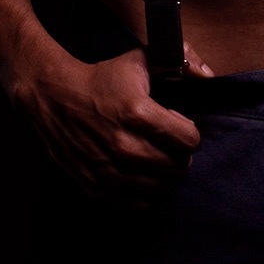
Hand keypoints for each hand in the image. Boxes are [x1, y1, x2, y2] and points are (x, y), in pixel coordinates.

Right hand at [33, 41, 212, 208]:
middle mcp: (124, 145)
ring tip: (154, 157)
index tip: (177, 125)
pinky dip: (145, 192)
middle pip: (178, 166)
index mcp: (138, 113)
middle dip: (179, 153)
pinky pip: (138, 203)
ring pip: (161, 187)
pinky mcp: (96, 186)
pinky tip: (140, 173)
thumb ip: (180, 59)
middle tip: (166, 143)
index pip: (190, 141)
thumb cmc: (102, 79)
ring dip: (163, 174)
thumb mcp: (140, 59)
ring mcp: (109, 169)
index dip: (188, 132)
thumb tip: (208, 77)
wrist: (54, 97)